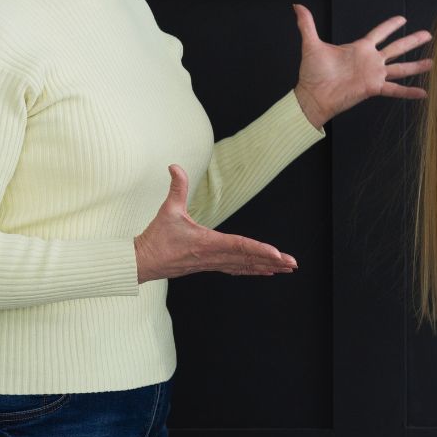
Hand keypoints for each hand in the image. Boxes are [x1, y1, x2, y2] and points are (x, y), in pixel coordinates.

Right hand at [134, 165, 297, 283]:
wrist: (142, 262)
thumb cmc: (156, 237)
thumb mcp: (167, 210)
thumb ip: (176, 187)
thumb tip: (174, 165)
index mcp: (207, 242)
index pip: (239, 246)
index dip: (260, 249)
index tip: (278, 254)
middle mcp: (213, 256)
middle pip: (248, 259)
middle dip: (273, 261)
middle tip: (293, 263)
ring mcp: (212, 263)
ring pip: (245, 266)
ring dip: (266, 267)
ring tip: (286, 269)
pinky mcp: (209, 266)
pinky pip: (236, 269)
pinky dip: (252, 270)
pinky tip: (265, 271)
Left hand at [292, 4, 432, 128]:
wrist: (312, 95)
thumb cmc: (312, 73)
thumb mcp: (311, 44)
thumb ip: (307, 24)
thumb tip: (297, 7)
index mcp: (359, 48)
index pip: (379, 33)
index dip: (390, 25)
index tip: (402, 19)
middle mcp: (370, 61)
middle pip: (396, 48)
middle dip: (412, 41)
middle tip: (428, 35)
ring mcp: (373, 74)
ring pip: (400, 68)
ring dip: (416, 66)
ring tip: (432, 63)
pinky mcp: (373, 88)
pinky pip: (395, 89)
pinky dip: (408, 92)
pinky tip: (423, 93)